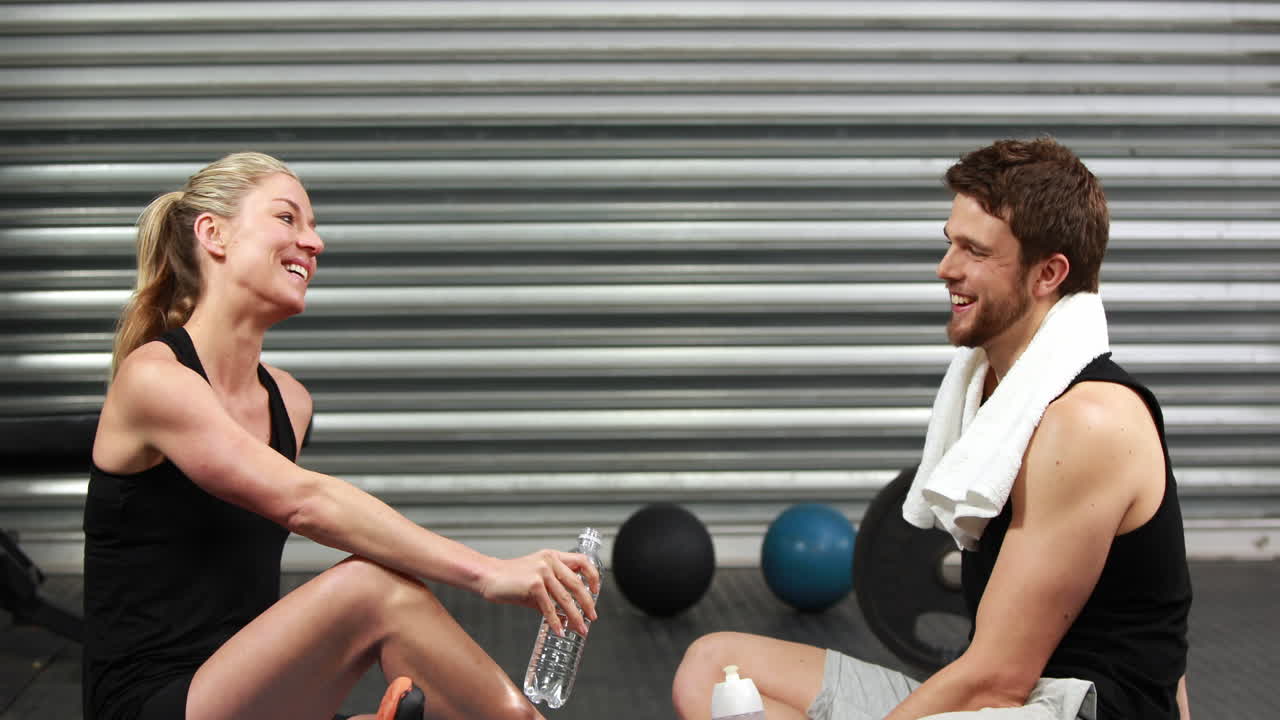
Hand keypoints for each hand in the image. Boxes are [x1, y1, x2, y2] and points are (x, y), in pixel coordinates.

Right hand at [479, 550, 600, 635]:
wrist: (488, 577)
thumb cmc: (511, 580)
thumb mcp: (536, 582)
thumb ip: (552, 594)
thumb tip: (567, 616)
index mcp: (553, 556)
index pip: (582, 561)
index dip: (593, 576)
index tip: (596, 591)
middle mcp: (550, 561)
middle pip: (577, 584)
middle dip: (587, 604)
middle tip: (592, 617)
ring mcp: (542, 572)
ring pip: (566, 599)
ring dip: (575, 617)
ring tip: (580, 629)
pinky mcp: (534, 584)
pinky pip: (549, 607)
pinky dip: (556, 621)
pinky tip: (559, 631)